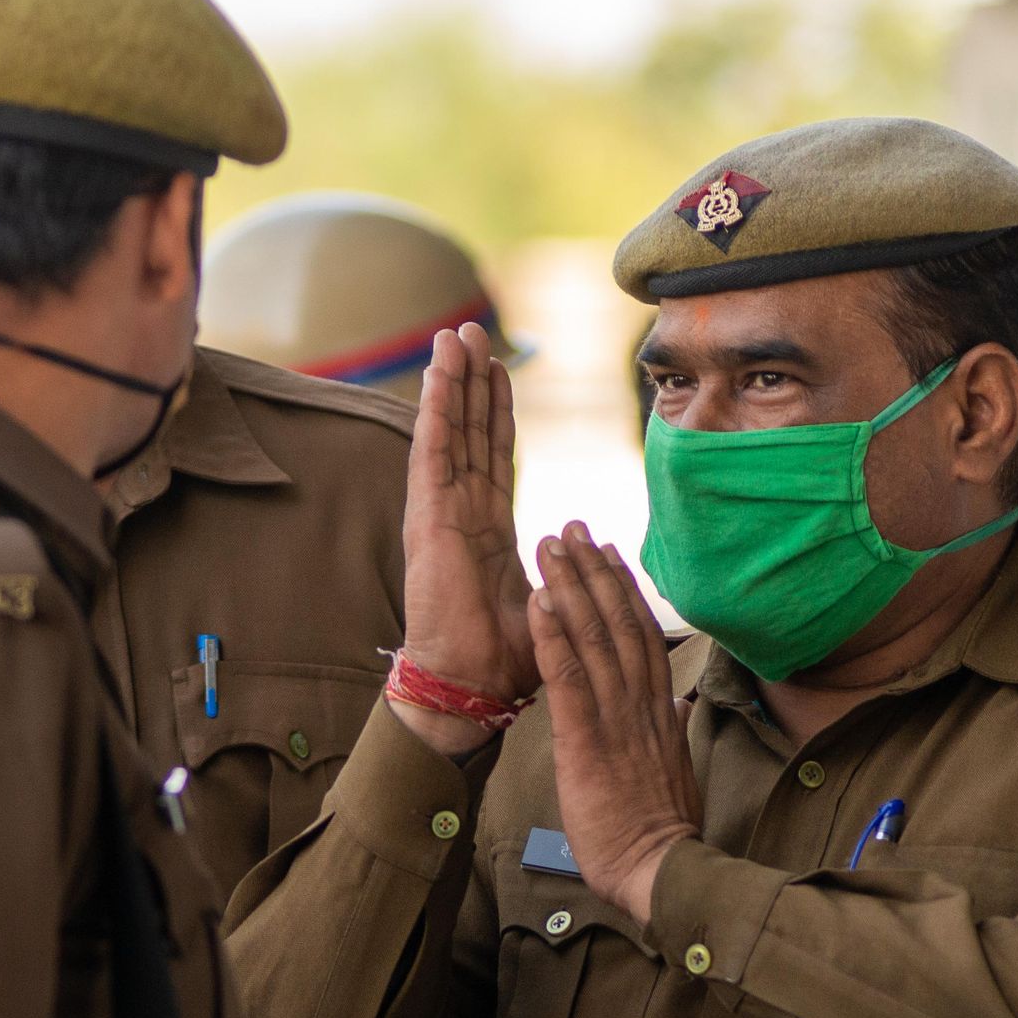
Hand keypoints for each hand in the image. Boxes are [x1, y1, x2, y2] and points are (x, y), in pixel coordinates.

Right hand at [396, 325, 533, 754]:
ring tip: (453, 336)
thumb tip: (588, 552)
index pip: (493, 455)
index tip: (499, 369)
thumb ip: (565, 571)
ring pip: (448, 431)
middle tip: (471, 333)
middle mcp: (460, 512)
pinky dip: (433, 409)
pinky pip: (432, 451)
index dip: (495, 411)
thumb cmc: (506, 658)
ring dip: (450, 382)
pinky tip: (437, 374)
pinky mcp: (428, 518)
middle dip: (470, 382)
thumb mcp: (550, 600)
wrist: (472, 685)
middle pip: (468, 432)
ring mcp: (440, 512)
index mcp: (486, 528)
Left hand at [528, 525, 699, 921]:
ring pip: (594, 639)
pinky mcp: (587, 743)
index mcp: (659, 710)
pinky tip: (538, 604)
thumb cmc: (660, 828)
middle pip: (619, 622)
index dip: (624, 589)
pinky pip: (569, 680)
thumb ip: (673, 730)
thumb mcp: (675, 768)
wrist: (659, 868)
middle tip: (573, 527)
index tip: (609, 553)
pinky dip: (553, 639)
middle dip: (593, 571)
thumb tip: (679, 706)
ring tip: (549, 546)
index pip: (642, 636)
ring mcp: (616, 720)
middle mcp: (641, 704)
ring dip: (569, 588)